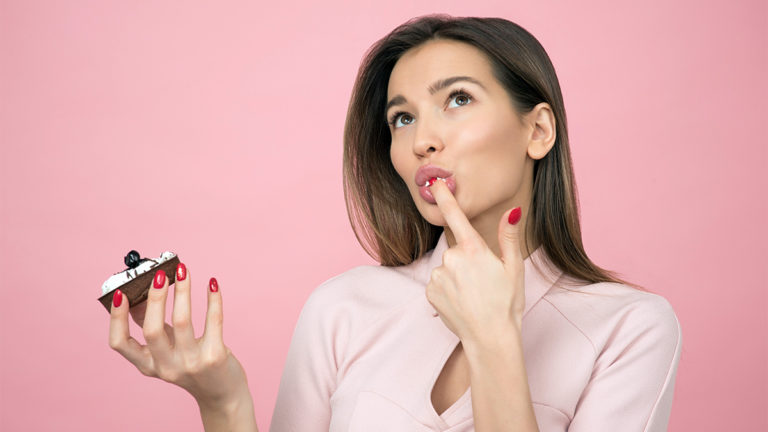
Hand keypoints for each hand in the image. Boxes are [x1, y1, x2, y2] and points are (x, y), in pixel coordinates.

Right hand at [108, 263, 250, 411]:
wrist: (222, 394)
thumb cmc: (192, 364)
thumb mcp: (168, 349)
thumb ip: (153, 325)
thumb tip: (138, 294)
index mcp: (148, 365)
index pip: (119, 344)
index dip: (117, 318)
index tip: (120, 293)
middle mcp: (167, 367)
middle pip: (152, 330)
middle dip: (155, 298)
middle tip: (159, 275)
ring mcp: (191, 363)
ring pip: (183, 321)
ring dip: (182, 291)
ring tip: (184, 271)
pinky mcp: (215, 357)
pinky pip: (214, 321)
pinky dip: (213, 300)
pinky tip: (212, 283)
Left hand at [426, 179, 525, 345]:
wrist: (490, 338)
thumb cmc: (507, 303)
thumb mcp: (514, 268)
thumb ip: (508, 237)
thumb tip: (512, 211)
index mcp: (474, 249)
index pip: (456, 216)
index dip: (444, 197)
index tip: (434, 182)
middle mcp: (452, 259)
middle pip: (456, 250)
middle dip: (467, 261)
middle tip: (483, 282)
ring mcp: (438, 276)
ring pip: (447, 268)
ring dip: (457, 277)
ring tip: (473, 296)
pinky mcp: (430, 292)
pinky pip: (438, 284)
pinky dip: (447, 290)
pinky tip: (461, 302)